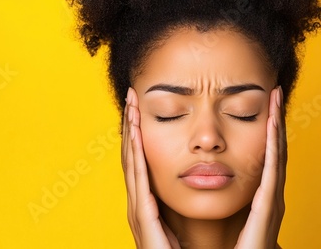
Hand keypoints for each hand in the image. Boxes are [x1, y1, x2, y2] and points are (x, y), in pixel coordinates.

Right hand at [121, 87, 179, 248]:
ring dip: (130, 132)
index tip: (140, 109)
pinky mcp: (142, 216)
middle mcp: (138, 202)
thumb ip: (176, 205)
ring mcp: (137, 209)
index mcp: (147, 203)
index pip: (141, 161)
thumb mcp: (177, 223)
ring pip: (131, 161)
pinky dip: (135, 153)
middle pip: (132, 156)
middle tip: (131, 97)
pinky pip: (138, 178)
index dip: (138, 134)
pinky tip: (135, 133)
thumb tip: (190, 183)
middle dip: (130, 125)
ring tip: (131, 106)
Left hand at [236, 86, 286, 248]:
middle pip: (273, 148)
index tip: (264, 104)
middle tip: (275, 91)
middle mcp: (269, 192)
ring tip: (277, 98)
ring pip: (277, 153)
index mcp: (259, 193)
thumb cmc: (234, 246)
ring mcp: (272, 198)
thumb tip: (207, 174)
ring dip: (277, 124)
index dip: (265, 129)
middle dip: (275, 119)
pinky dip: (275, 146)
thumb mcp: (229, 211)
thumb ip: (222, 192)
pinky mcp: (268, 205)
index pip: (264, 154)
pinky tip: (274, 125)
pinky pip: (273, 170)